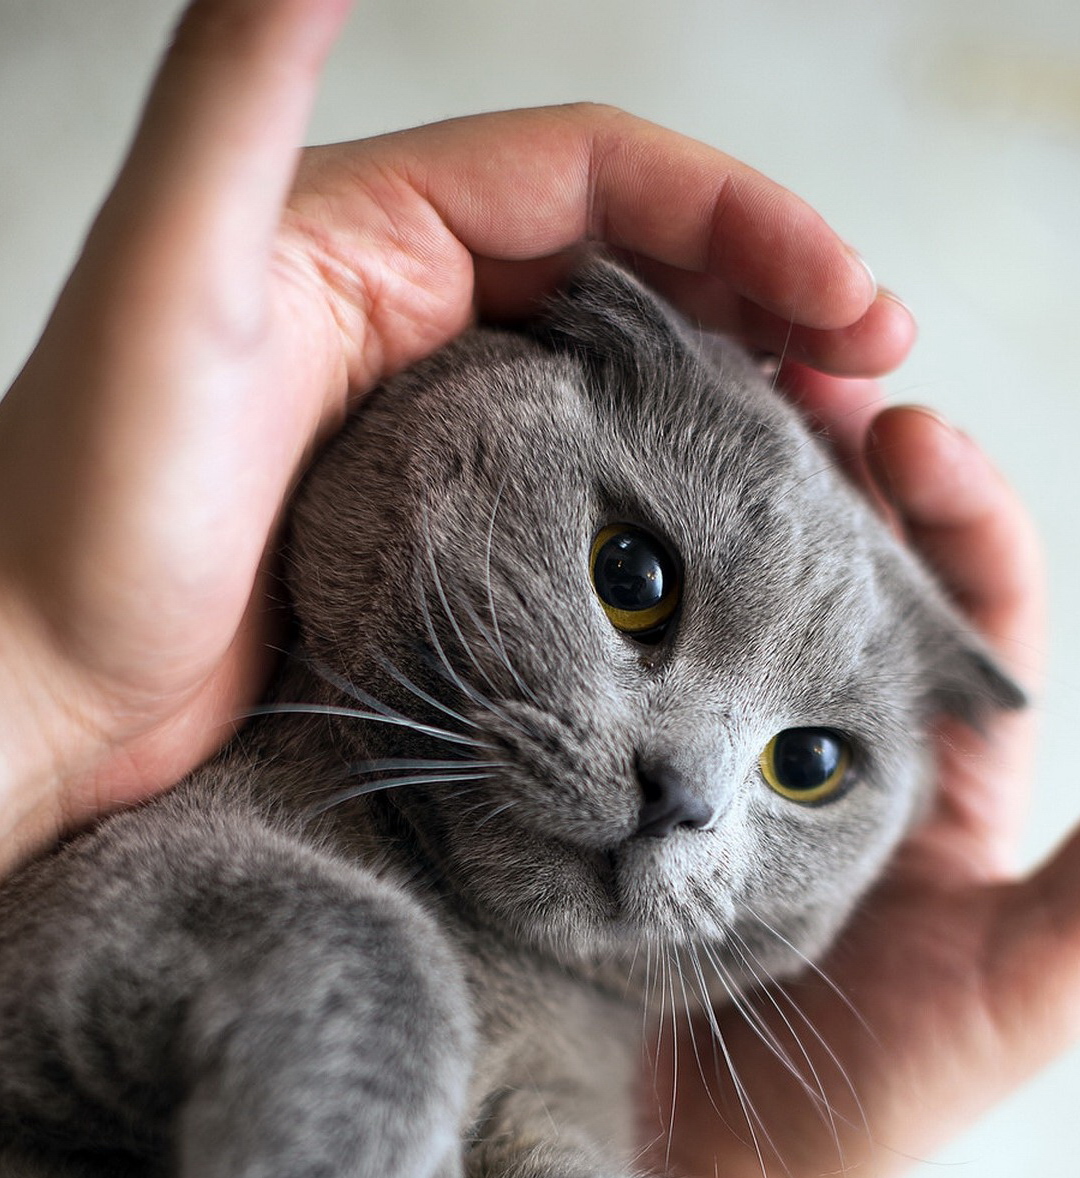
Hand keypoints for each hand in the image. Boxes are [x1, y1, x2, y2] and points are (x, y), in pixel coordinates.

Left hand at [0, 0, 911, 868]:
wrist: (34, 698)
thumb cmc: (78, 508)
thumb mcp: (165, 278)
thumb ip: (238, 84)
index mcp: (366, 230)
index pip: (594, 177)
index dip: (738, 213)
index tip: (849, 299)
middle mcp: (402, 313)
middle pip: (631, 273)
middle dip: (767, 307)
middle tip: (872, 390)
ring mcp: (422, 431)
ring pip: (618, 385)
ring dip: (733, 407)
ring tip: (834, 469)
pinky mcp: (428, 537)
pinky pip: (580, 492)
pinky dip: (666, 500)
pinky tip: (726, 543)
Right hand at [660, 394, 1063, 1177]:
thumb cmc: (878, 1096)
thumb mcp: (1020, 992)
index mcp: (936, 760)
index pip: (965, 591)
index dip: (952, 502)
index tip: (906, 438)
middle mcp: (825, 734)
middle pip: (833, 557)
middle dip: (812, 460)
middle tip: (766, 379)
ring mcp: (709, 754)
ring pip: (716, 590)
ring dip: (700, 505)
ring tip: (652, 422)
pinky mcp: (615, 785)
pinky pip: (613, 671)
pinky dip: (599, 599)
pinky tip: (560, 543)